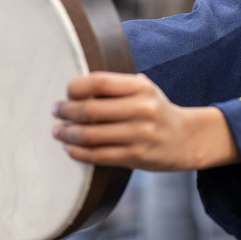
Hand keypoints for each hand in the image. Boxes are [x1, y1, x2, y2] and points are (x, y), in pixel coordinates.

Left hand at [52, 72, 239, 170]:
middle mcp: (142, 109)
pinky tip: (70, 148)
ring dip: (67, 134)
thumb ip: (115, 87)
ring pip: (91, 135)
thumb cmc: (154, 111)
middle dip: (66, 111)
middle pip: (90, 110)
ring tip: (58, 131)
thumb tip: (74, 91)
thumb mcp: (143, 91)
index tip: (67, 93)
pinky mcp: (136, 157)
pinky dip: (78, 152)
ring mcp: (140, 135)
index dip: (76, 88)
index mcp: (141, 88)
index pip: (99, 82)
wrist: (184, 139)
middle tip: (56, 112)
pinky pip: (98, 156)